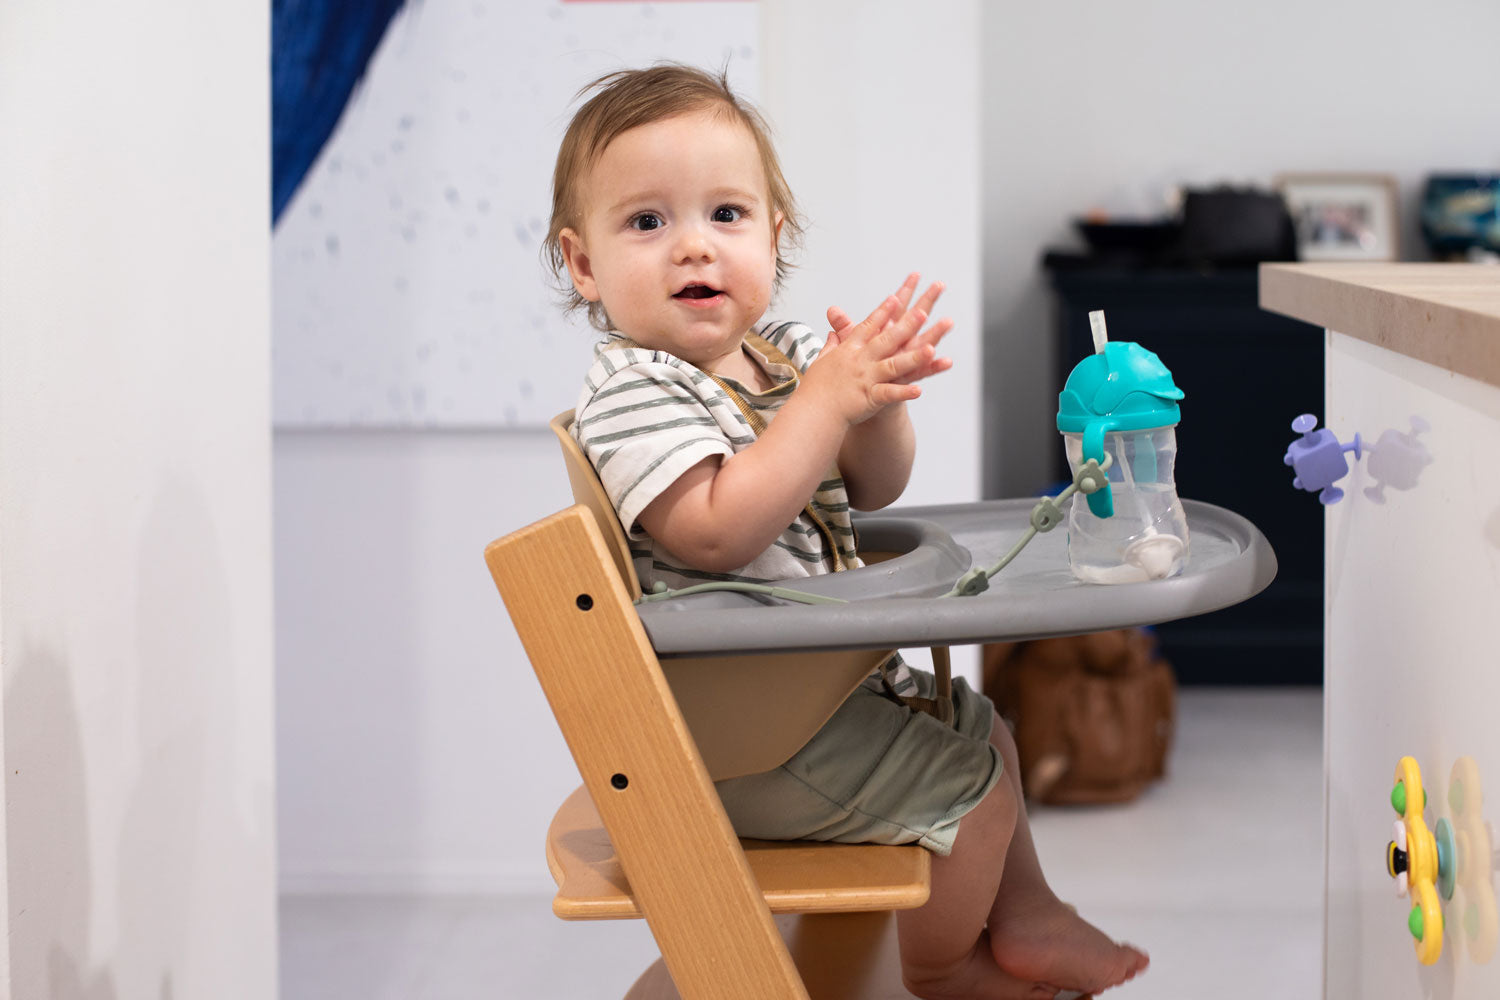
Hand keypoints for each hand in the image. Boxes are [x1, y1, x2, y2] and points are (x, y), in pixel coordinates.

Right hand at [797, 294, 937, 426]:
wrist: (811, 413)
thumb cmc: (815, 389)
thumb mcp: (821, 361)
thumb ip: (831, 346)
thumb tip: (833, 332)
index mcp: (848, 351)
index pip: (867, 327)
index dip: (883, 312)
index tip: (895, 298)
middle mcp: (859, 361)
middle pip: (886, 340)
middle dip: (905, 326)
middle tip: (922, 311)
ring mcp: (866, 379)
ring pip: (893, 365)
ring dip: (913, 357)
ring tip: (930, 349)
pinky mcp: (869, 398)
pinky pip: (889, 394)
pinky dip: (904, 393)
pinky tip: (919, 390)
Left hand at [825, 273, 953, 385]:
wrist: (866, 401)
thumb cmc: (861, 372)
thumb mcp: (853, 347)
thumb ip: (845, 328)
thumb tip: (831, 310)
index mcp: (886, 334)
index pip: (897, 308)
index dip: (905, 291)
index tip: (915, 274)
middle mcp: (900, 344)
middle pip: (915, 319)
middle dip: (927, 302)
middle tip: (939, 285)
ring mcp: (906, 360)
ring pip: (923, 344)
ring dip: (935, 333)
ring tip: (947, 322)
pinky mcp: (909, 378)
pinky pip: (924, 372)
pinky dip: (935, 367)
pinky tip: (947, 361)